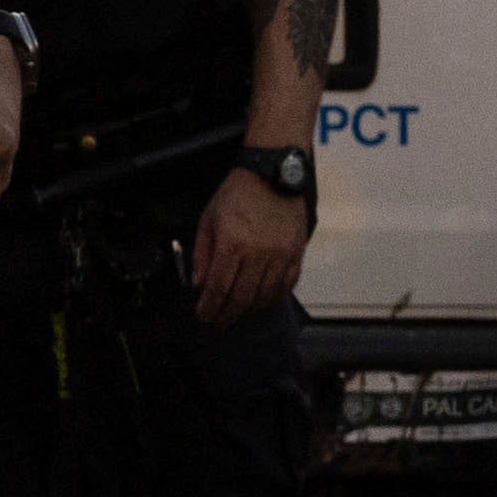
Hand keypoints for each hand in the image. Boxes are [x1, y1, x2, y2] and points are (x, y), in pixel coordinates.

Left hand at [188, 165, 312, 323]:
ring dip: (250, 309)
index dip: (210, 307)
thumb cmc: (238, 194)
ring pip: (266, 295)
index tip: (204, 316)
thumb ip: (203, 253)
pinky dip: (274, 298)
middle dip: (227, 314)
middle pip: (242, 297)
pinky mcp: (297, 253)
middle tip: (219, 322)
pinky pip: (288, 285)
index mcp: (233, 243)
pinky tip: (263, 301)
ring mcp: (281, 254)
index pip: (219, 287)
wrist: (273, 174)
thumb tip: (199, 283)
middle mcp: (259, 253)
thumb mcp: (209, 218)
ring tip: (239, 312)